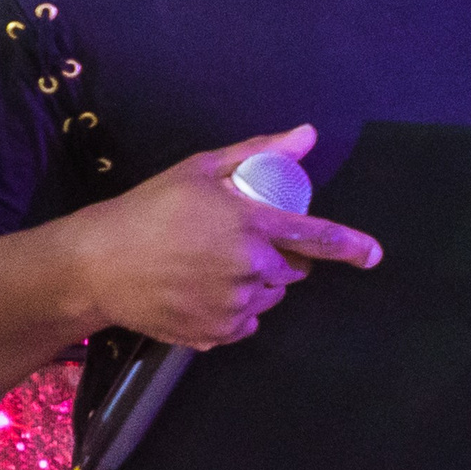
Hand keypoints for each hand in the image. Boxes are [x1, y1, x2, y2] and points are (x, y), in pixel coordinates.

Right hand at [67, 127, 380, 348]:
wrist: (97, 264)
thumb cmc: (149, 209)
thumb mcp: (200, 169)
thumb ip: (258, 154)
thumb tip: (307, 135)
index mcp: (251, 225)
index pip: (317, 238)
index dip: (351, 246)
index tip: (373, 254)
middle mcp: (249, 269)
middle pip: (293, 270)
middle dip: (280, 257)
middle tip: (240, 243)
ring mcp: (233, 306)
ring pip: (270, 297)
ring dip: (258, 284)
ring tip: (214, 266)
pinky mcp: (216, 334)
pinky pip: (246, 323)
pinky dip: (236, 310)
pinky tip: (203, 291)